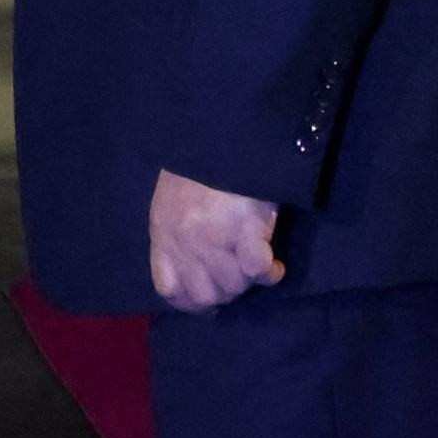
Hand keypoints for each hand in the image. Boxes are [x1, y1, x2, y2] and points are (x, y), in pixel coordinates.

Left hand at [146, 168, 282, 312]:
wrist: (220, 134)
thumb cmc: (197, 167)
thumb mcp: (170, 203)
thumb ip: (175, 238)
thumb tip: (197, 276)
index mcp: (163, 233)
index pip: (170, 290)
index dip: (192, 303)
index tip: (209, 302)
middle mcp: (185, 241)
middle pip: (206, 295)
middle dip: (226, 293)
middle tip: (240, 278)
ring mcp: (214, 238)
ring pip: (234, 285)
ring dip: (249, 282)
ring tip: (257, 266)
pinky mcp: (245, 230)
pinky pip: (257, 270)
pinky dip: (269, 274)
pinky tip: (275, 267)